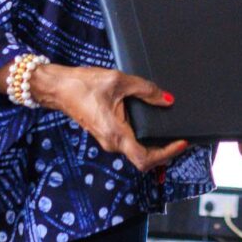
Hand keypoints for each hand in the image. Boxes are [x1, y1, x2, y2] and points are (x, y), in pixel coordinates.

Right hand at [34, 64, 186, 171]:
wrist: (59, 87)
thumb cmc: (85, 84)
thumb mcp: (119, 81)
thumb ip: (145, 90)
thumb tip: (167, 99)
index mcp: (116, 134)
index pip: (145, 159)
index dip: (166, 155)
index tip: (181, 143)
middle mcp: (112, 142)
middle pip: (143, 157)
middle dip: (164, 150)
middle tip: (180, 135)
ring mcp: (108, 139)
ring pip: (136, 149)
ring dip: (153, 144)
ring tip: (169, 128)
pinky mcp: (106, 133)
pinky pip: (128, 140)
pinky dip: (143, 136)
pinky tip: (150, 121)